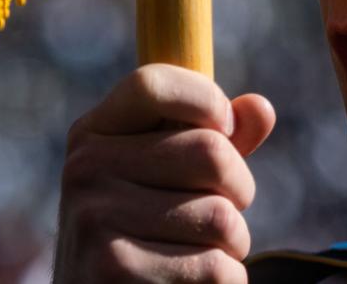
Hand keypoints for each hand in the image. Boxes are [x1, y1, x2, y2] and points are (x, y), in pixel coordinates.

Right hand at [54, 64, 276, 282]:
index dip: (207, 102)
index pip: (153, 83)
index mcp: (95, 133)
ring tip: (202, 253)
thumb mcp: (176, 176)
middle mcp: (85, 169)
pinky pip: (215, 268)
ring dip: (233, 243)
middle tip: (224, 213)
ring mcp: (94, 220)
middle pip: (210, 152)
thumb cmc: (150, 233)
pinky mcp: (113, 272)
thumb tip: (261, 108)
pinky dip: (225, 281)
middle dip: (239, 190)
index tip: (226, 131)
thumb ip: (219, 138)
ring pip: (221, 217)